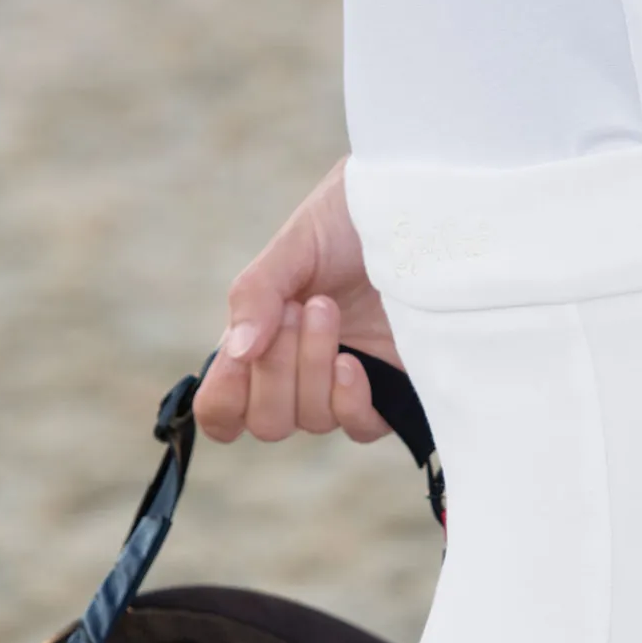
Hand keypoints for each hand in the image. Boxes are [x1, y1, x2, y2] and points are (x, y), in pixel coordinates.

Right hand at [194, 158, 401, 444]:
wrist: (419, 214)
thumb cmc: (349, 222)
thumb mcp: (295, 245)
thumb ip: (256, 294)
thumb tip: (237, 352)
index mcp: (260, 341)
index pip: (222, 409)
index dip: (223, 400)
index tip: (242, 357)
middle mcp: (297, 374)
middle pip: (265, 422)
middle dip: (275, 369)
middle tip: (298, 308)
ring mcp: (341, 388)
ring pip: (308, 421)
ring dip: (312, 366)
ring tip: (328, 309)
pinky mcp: (388, 394)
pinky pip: (357, 428)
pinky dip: (349, 400)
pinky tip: (353, 361)